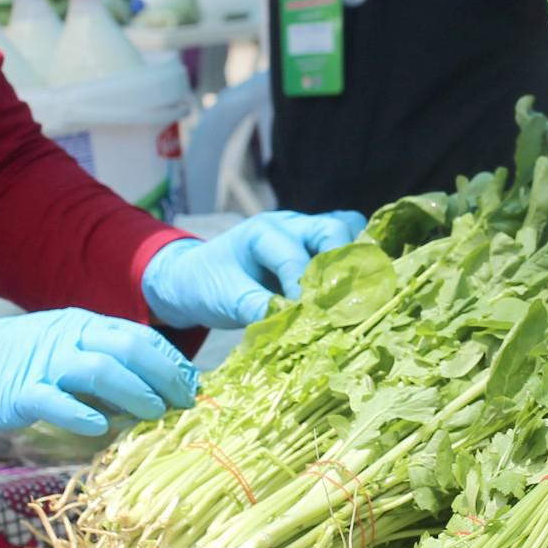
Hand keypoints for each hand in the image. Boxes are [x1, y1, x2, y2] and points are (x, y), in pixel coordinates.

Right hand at [0, 308, 196, 437]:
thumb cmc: (16, 361)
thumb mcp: (64, 351)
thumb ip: (103, 369)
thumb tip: (150, 396)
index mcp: (84, 326)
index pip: (140, 336)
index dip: (172, 362)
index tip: (194, 388)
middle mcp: (69, 338)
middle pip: (129, 347)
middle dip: (164, 376)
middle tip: (185, 404)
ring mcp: (44, 364)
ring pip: (100, 370)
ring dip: (135, 393)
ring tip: (155, 414)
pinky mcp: (20, 392)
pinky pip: (55, 401)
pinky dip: (81, 414)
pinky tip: (99, 429)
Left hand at [140, 211, 367, 327]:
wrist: (193, 280)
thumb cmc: (206, 285)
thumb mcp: (224, 300)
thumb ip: (257, 307)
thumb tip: (295, 322)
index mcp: (262, 232)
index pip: (294, 257)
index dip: (305, 290)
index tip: (312, 319)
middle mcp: (289, 225)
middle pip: (333, 229)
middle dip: (340, 265)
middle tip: (340, 303)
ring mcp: (305, 233)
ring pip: (347, 230)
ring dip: (354, 260)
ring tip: (355, 294)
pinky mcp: (314, 248)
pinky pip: (345, 245)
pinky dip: (353, 263)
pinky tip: (354, 291)